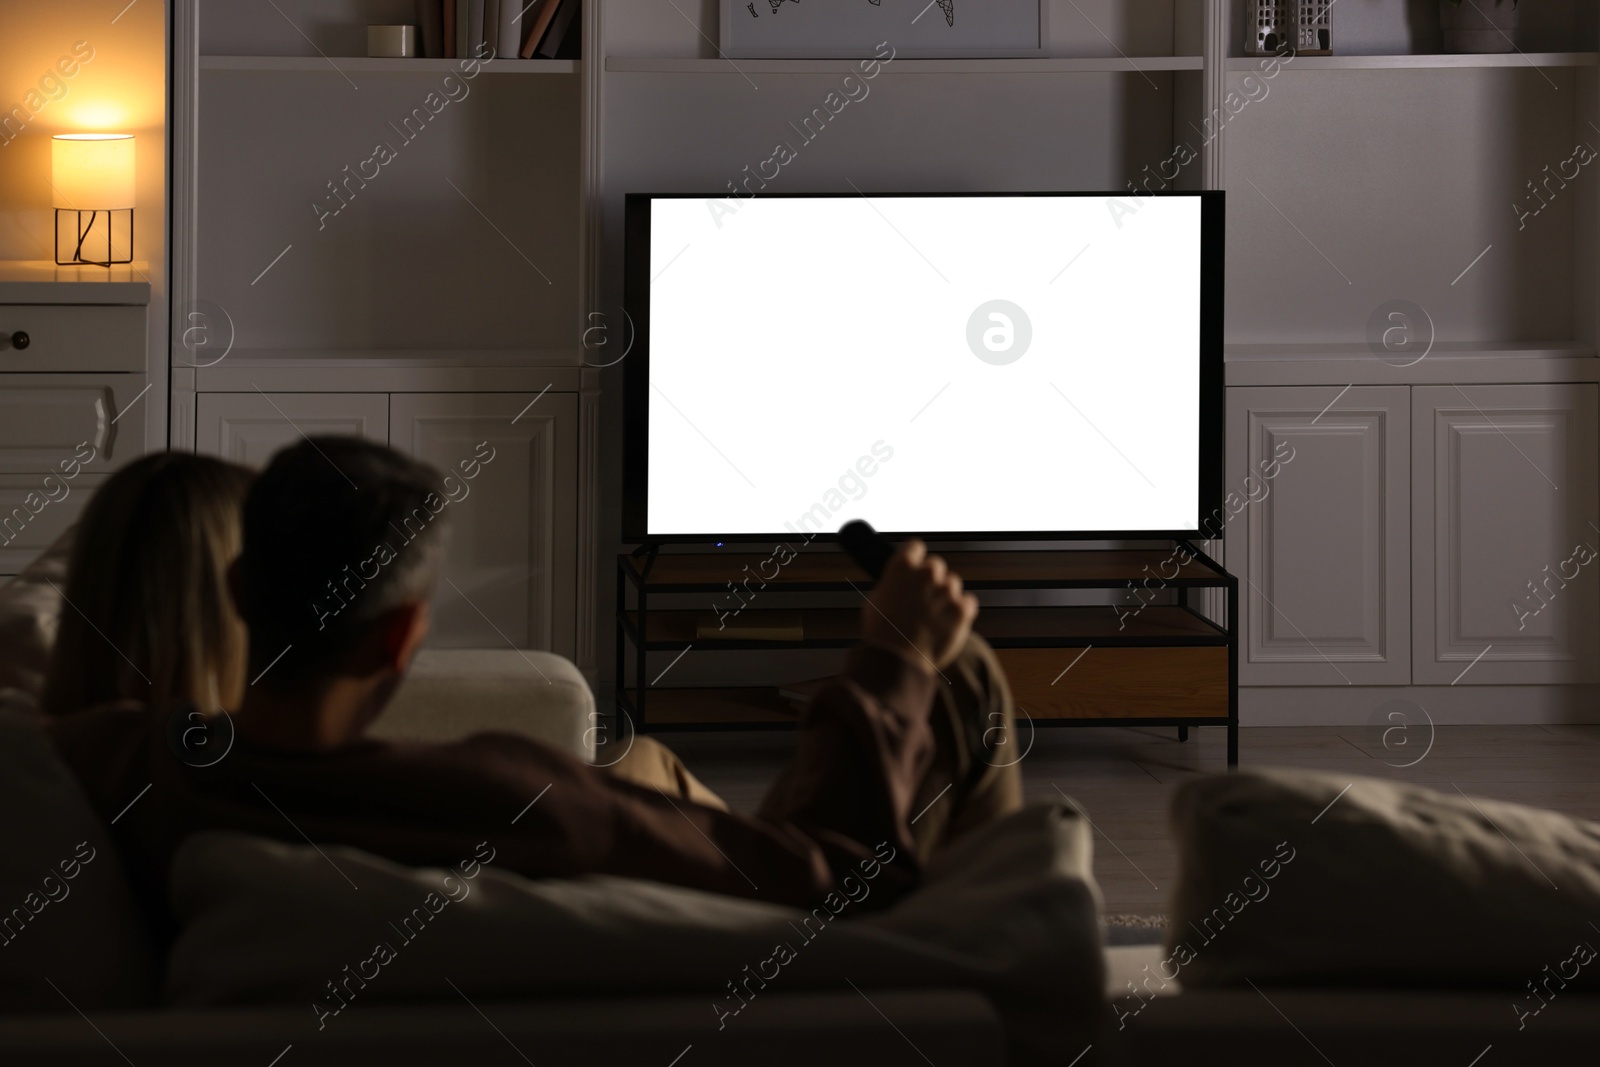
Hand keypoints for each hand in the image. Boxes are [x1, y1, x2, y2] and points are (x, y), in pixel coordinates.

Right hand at [859, 540, 978, 673]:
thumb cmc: (882, 634)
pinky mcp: (963, 609)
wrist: (899, 661)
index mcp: (902, 567)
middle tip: (923, 600)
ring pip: (952, 585)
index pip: (915, 547)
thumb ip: (892, 585)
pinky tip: (947, 624)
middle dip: (931, 579)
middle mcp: (927, 573)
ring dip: (946, 597)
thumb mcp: (874, 601)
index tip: (915, 569)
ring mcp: (947, 591)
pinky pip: (968, 603)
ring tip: (933, 618)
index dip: (915, 559)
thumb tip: (898, 584)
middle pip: (936, 565)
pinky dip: (961, 612)